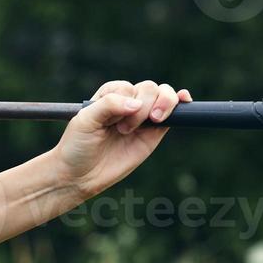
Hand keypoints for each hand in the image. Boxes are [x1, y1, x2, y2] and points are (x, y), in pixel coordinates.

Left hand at [51, 80, 191, 199]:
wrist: (79, 175)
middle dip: (143, 106)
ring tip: (152, 121)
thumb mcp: (85, 120)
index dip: (126, 100)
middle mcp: (127, 104)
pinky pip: (173, 115)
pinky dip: (181, 104)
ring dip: (163, 104)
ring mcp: (142, 118)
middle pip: (149, 89)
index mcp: (109, 96)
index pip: (128, 87)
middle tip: (123, 129)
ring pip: (164, 96)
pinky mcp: (153, 134)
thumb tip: (137, 103)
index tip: (113, 120)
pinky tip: (185, 100)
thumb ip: (108, 105)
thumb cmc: (77, 146)